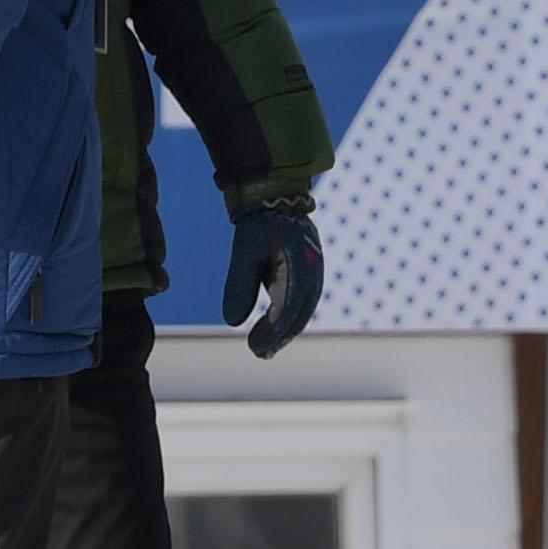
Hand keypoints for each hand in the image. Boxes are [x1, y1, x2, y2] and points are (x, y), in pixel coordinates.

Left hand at [222, 197, 323, 358]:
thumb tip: (232, 322)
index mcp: (297, 265)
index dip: (272, 333)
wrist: (275, 195)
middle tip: (260, 353)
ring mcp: (315, 268)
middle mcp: (312, 269)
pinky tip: (275, 325)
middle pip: (300, 313)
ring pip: (304, 307)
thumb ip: (239, 286)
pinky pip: (304, 297)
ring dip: (287, 328)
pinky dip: (292, 314)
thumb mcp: (243, 253)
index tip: (254, 348)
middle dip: (280, 336)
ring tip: (266, 346)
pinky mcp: (310, 267)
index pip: (287, 309)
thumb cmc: (257, 224)